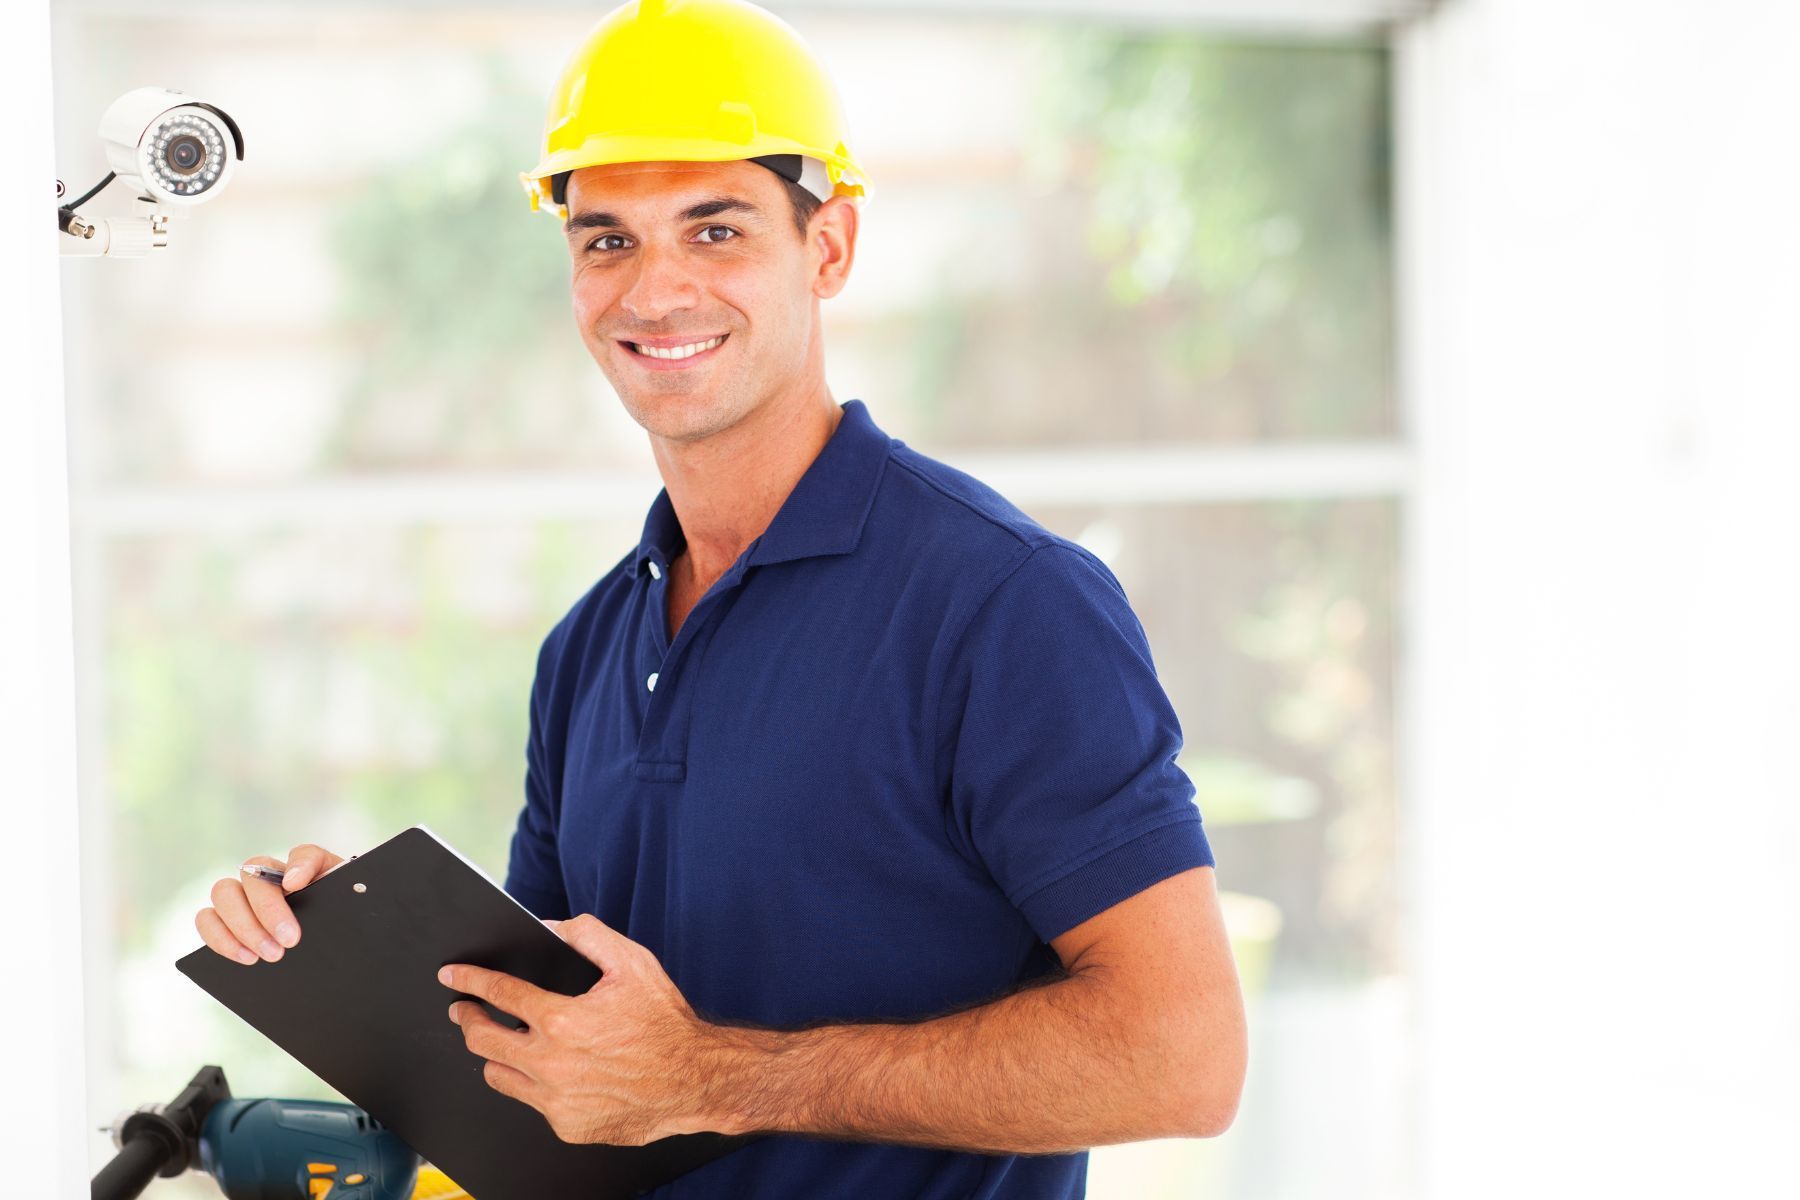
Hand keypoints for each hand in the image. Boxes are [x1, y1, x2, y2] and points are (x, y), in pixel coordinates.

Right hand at [194, 843, 345, 963]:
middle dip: (267, 909)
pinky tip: (244, 957)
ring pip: (223, 892)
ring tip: (263, 956)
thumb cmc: (330, 925)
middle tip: (288, 942)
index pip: (304, 854)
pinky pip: (207, 919)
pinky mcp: (224, 921)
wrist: (324, 946)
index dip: (299, 866)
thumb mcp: (341, 909)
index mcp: (304, 871)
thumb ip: (339, 895)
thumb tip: (301, 887)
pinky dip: (219, 938)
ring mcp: (242, 897)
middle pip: (252, 873)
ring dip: (241, 925)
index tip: (296, 886)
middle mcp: (268, 878)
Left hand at [440, 914, 729, 1145]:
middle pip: (482, 1038)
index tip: (453, 975)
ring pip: (498, 1074)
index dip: (471, 980)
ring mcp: (555, 1099)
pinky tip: (550, 1069)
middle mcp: (551, 1063)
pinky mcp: (565, 1124)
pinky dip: (534, 1082)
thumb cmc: (665, 1023)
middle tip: (464, 1008)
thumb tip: (551, 927)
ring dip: (495, 1053)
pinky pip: (530, 1101)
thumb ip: (588, 936)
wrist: (693, 1081)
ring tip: (502, 1040)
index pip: (499, 993)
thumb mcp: (633, 964)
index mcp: (562, 1020)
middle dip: (467, 1017)